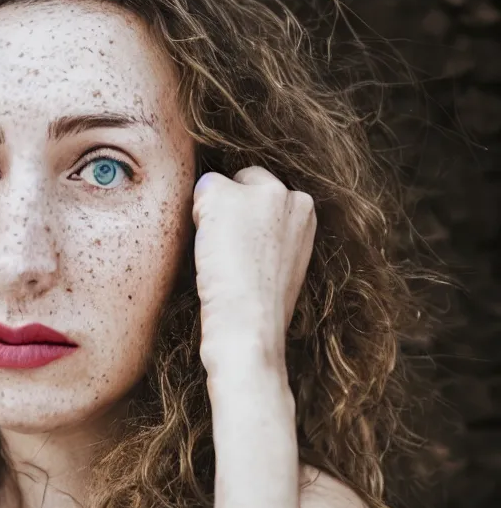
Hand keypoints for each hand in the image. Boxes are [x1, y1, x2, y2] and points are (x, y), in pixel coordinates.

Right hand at [192, 166, 316, 371]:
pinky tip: (229, 279)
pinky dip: (240, 264)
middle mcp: (302, 222)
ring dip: (232, 241)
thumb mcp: (214, 199)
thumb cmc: (231, 265)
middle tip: (213, 243)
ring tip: (221, 263)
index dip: (214, 198)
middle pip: (248, 204)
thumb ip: (213, 182)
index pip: (240, 178)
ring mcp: (296, 253)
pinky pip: (252, 261)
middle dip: (228, 216)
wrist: (244, 328)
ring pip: (249, 233)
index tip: (204, 222)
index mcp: (296, 197)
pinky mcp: (284, 282)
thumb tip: (211, 192)